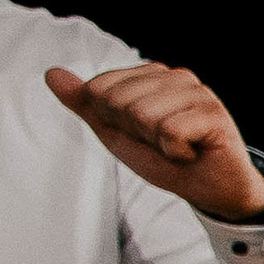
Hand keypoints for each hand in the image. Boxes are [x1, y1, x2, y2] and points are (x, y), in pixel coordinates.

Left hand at [45, 61, 263, 221]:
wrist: (209, 189)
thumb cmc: (165, 158)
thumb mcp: (116, 132)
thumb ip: (85, 104)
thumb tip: (51, 73)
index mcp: (148, 75)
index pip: (99, 89)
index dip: (113, 121)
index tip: (141, 134)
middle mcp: (174, 75)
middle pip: (120, 102)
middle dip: (135, 132)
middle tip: (161, 143)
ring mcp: (197, 92)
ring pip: (144, 115)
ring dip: (157, 144)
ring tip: (177, 147)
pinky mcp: (213, 113)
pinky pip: (170, 131)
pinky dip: (176, 152)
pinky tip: (192, 152)